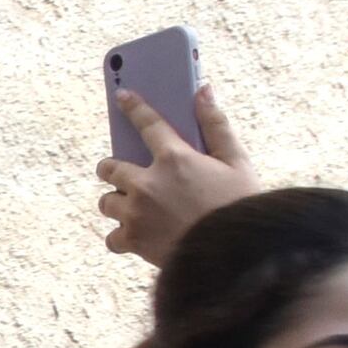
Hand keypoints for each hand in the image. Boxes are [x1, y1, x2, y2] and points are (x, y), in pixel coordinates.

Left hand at [99, 84, 259, 263]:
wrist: (236, 256)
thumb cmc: (241, 206)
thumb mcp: (238, 162)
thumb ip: (217, 125)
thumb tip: (203, 90)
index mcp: (174, 158)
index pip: (147, 123)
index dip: (133, 107)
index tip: (122, 96)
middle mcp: (147, 183)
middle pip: (108, 168)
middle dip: (112, 169)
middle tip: (126, 175)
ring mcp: (136, 212)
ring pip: (106, 202)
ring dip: (117, 203)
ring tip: (137, 209)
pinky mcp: (132, 240)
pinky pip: (111, 237)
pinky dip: (122, 238)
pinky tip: (138, 236)